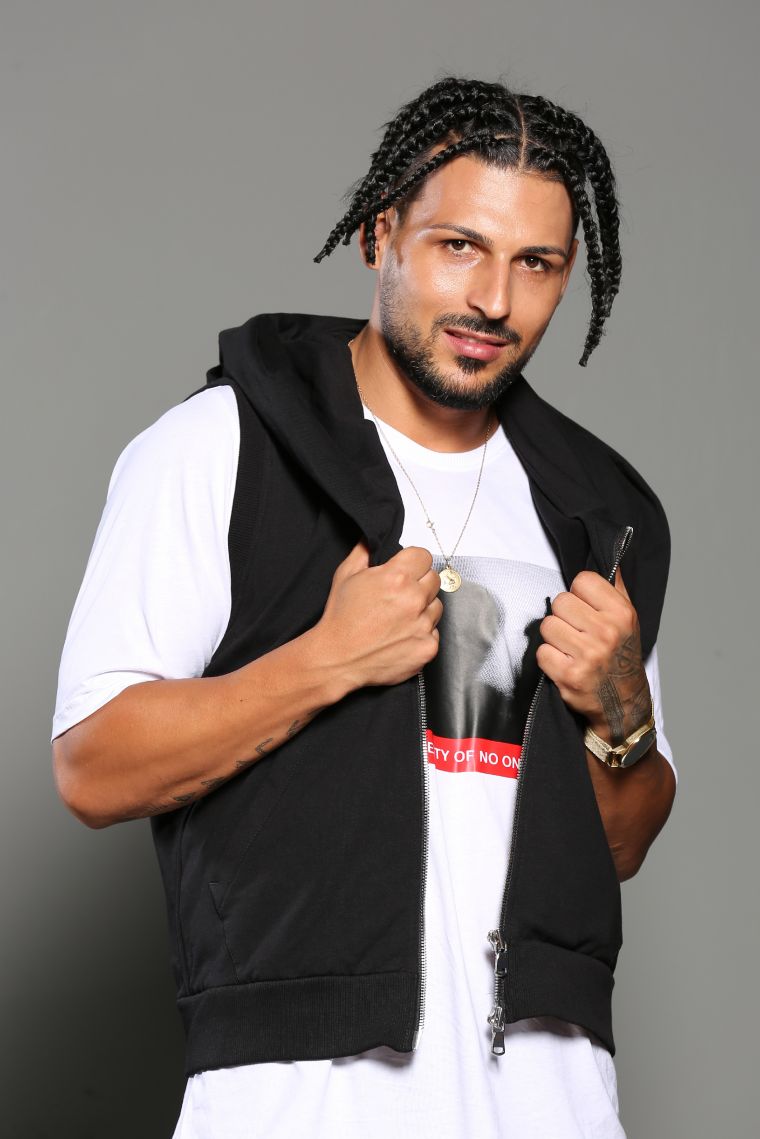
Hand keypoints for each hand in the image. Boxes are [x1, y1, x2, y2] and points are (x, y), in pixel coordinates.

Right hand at [314, 542, 442, 691]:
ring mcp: (423, 625)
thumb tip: (372, 539)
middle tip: (399, 596)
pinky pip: (434, 633)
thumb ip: (364, 551)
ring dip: (423, 609)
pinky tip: (401, 635)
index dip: (413, 562)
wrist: (337, 658)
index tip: (406, 570)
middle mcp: (414, 600)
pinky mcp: (427, 647)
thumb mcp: (345, 575)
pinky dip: (421, 634)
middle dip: (419, 584)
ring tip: (399, 618)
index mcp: (397, 577)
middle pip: (434, 579)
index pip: (424, 556)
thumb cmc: (340, 619)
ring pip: (436, 606)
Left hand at [536, 567, 651, 744]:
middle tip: (576, 632)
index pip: (582, 580)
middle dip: (564, 616)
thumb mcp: (628, 618)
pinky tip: (564, 664)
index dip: (579, 594)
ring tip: (570, 648)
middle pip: (560, 601)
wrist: (623, 704)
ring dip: (554, 638)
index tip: (586, 609)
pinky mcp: (569, 676)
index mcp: (622, 613)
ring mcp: (588, 655)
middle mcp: (607, 633)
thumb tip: (609, 555)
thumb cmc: (622, 656)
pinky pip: (541, 652)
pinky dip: (548, 659)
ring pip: (548, 625)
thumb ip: (615, 586)